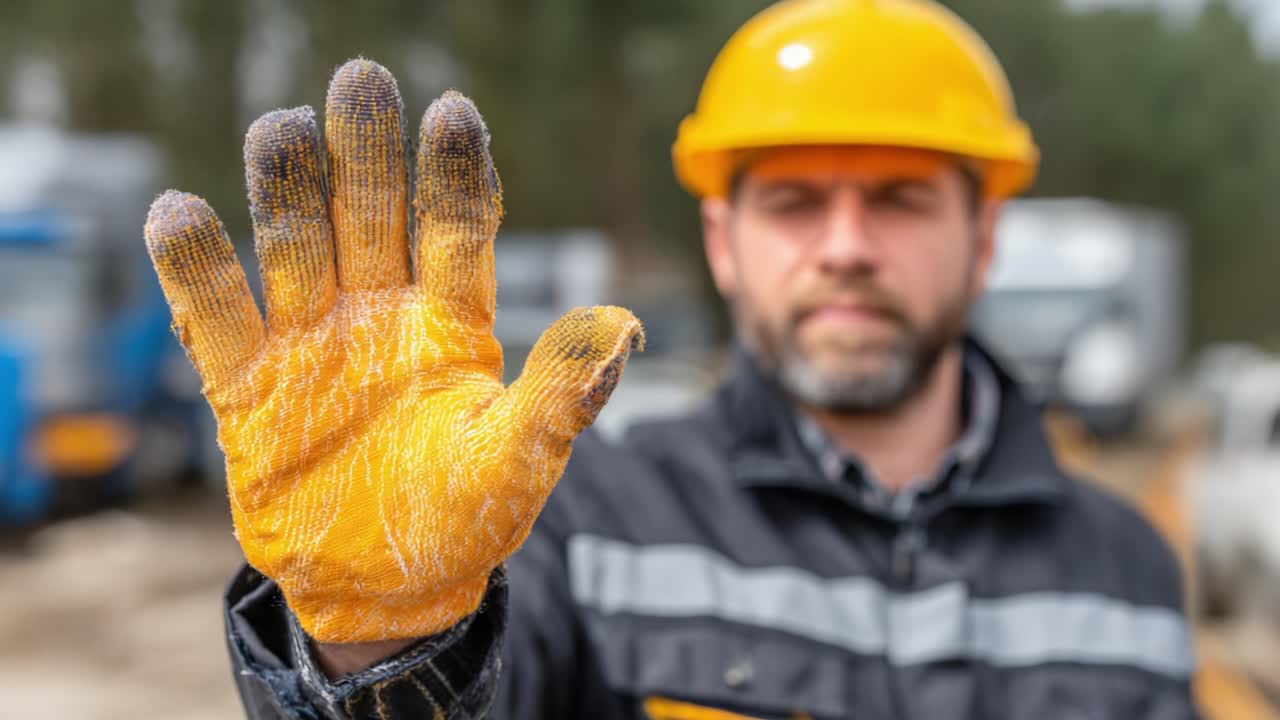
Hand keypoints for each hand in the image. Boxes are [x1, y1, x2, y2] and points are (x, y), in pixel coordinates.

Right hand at [144, 59, 641, 643]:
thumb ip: (561, 394)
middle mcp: (380, 316)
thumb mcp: (519, 461)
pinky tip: (178, 213)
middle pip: (371, 220)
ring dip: (286, 193)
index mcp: (452, 324)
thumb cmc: (464, 517)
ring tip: (279, 129)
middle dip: (366, 156)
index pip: (456, 232)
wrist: (386, 589)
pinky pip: (217, 320)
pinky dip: (196, 273)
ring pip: (295, 251)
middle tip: (361, 82)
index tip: (453, 113)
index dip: (454, 177)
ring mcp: (311, 346)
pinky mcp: (247, 389)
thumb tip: (625, 327)